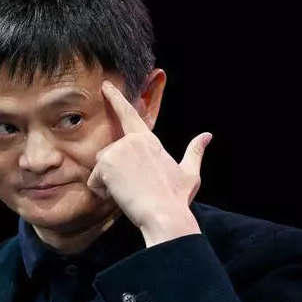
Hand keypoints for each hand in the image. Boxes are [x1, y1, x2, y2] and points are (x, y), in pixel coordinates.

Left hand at [87, 80, 211, 245]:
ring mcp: (118, 150)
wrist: (165, 215)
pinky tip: (120, 196)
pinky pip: (94, 181)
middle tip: (135, 188)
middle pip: (108, 154)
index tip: (105, 86)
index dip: (115, 98)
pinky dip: (102, 192)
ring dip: (109, 183)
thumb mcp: (190, 173)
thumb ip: (195, 151)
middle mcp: (132, 141)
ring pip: (100, 168)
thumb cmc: (176, 198)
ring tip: (130, 193)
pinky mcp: (106, 164)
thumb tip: (207, 135)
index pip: (129, 114)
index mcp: (149, 140)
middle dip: (114, 172)